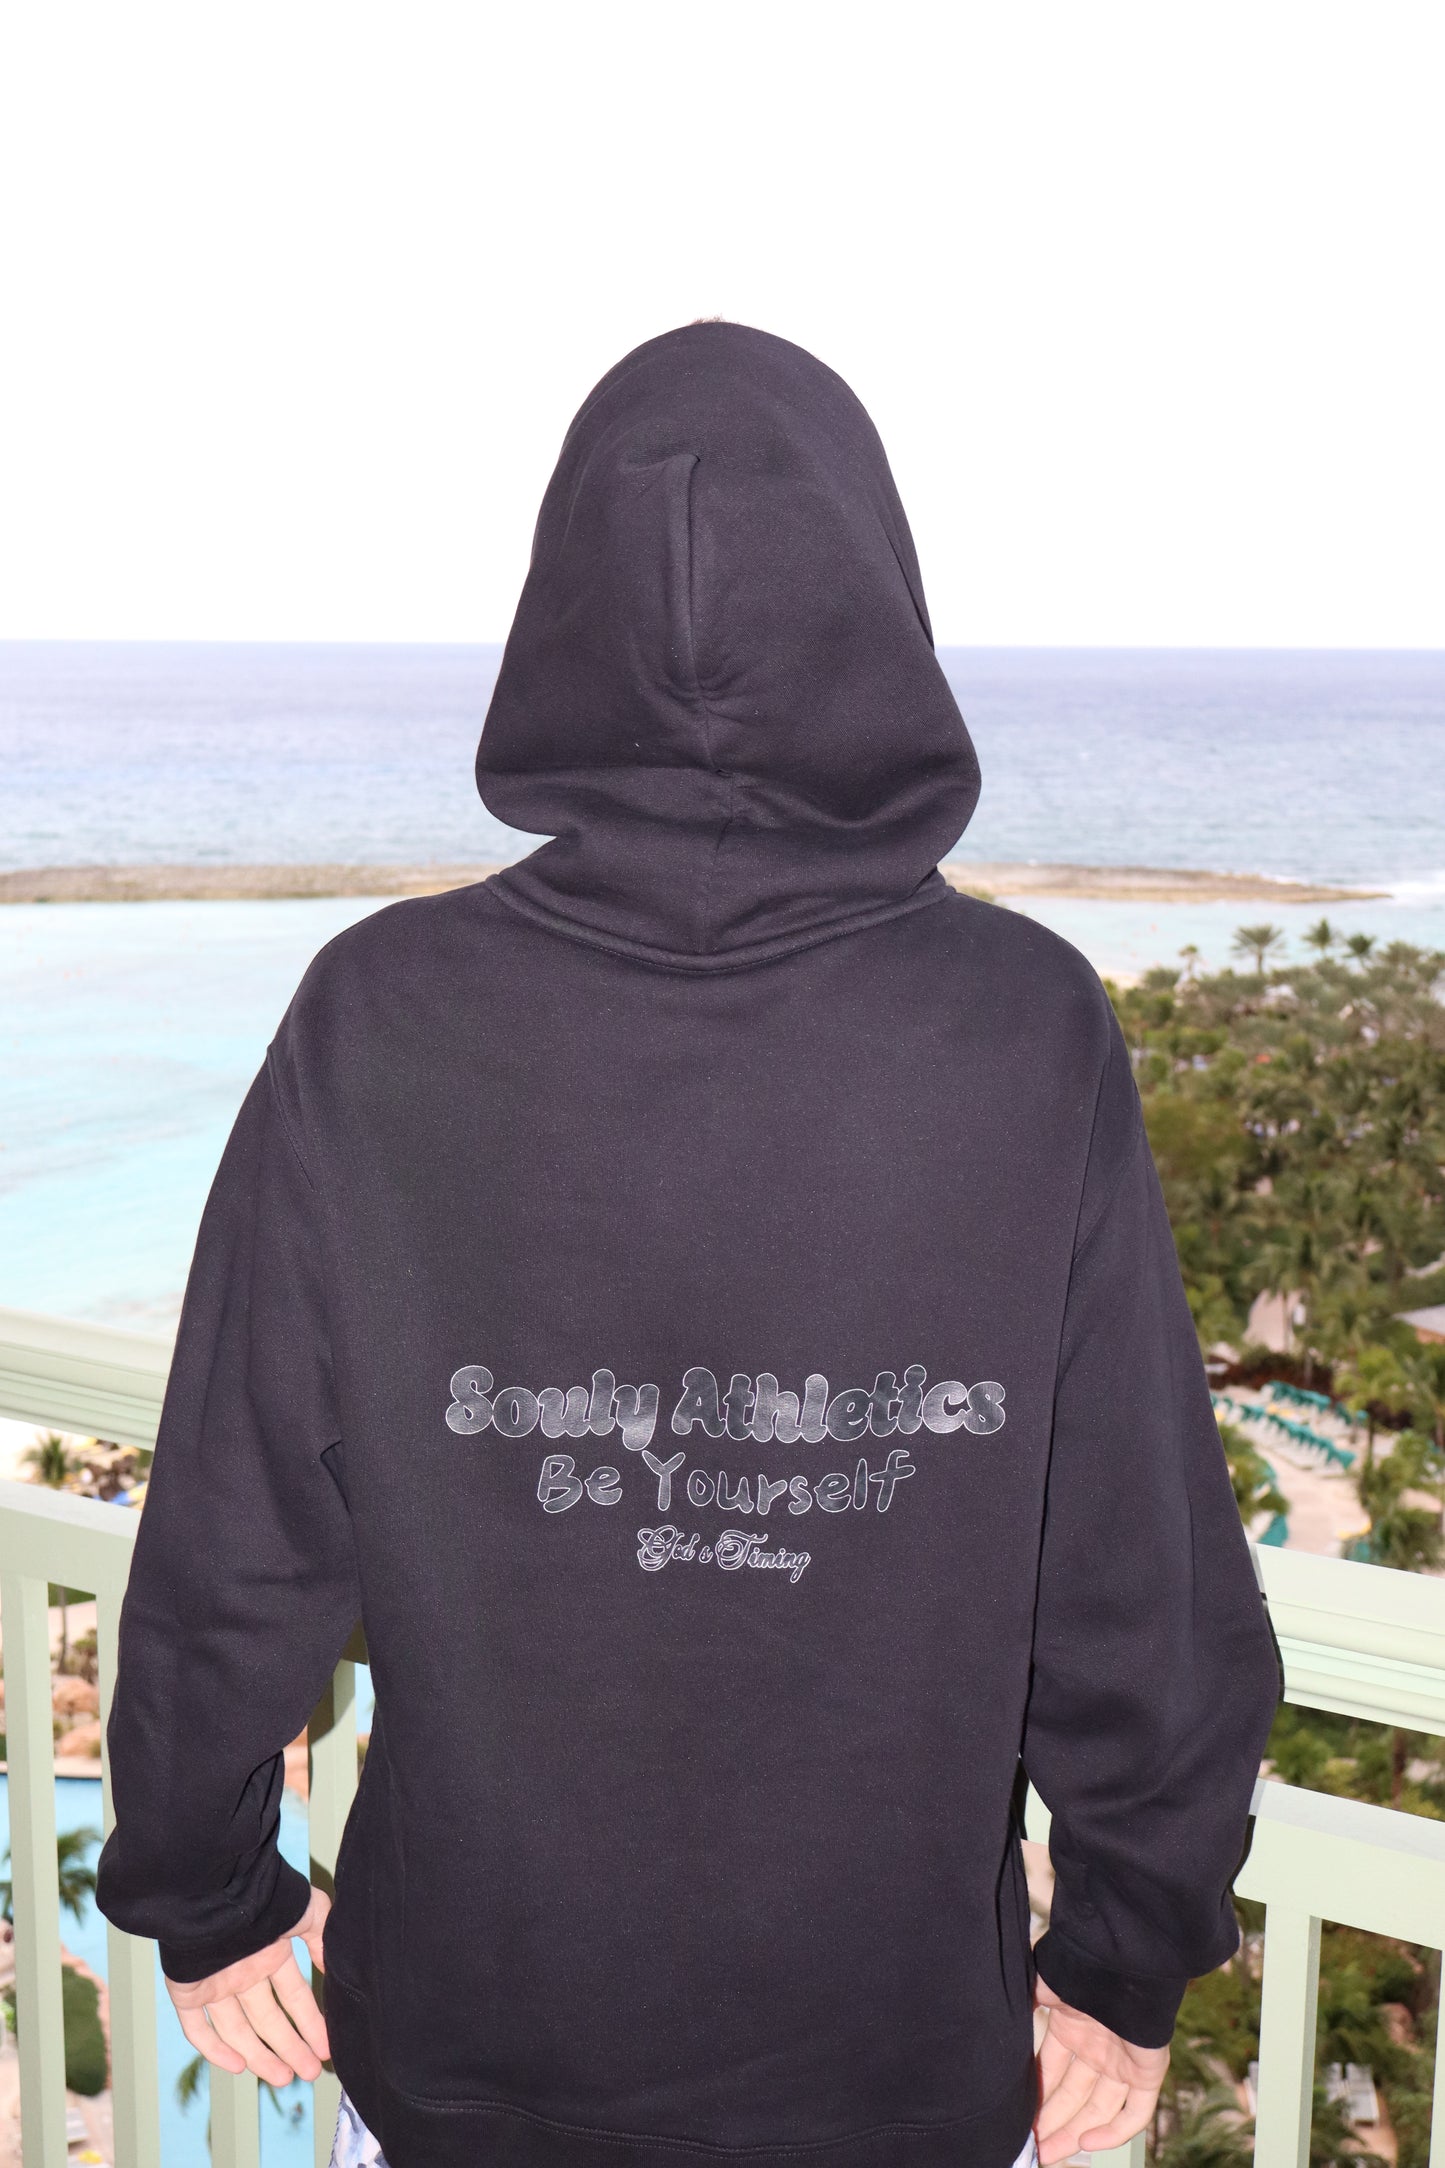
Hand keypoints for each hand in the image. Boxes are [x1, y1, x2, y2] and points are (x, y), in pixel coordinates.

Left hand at [165, 1887, 331, 2087]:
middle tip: (311, 2072)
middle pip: (269, 2019)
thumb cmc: (264, 1896)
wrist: (215, 1889)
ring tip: (284, 2078)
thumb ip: (323, 1937)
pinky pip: (197, 2027)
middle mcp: (244, 1972)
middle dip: (291, 2046)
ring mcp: (215, 1984)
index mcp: (270, 1953)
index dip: (311, 2022)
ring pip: (237, 2030)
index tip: (327, 2047)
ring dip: (260, 2055)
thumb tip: (338, 1967)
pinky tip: (237, 2066)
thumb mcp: (307, 1910)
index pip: (294, 1996)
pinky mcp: (186, 1991)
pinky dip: (213, 2049)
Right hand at [1032, 1972, 1167, 2163]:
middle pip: (1073, 2096)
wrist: (1121, 1957)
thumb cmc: (1078, 1965)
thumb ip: (1023, 2005)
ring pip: (1100, 2110)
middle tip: (1031, 2148)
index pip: (1051, 2071)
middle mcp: (1097, 2048)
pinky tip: (1086, 2143)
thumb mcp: (1039, 1984)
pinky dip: (1113, 2133)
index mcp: (1072, 2027)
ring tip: (1048, 2155)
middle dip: (1051, 2122)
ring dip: (1074, 2134)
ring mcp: (1123, 2062)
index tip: (1016, 2118)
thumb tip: (999, 2021)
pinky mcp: (1148, 2072)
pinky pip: (1135, 2112)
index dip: (1034, 2095)